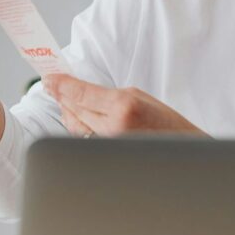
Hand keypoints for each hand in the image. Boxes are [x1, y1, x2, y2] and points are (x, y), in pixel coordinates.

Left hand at [44, 74, 206, 137]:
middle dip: (61, 96)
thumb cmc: (166, 124)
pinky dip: (77, 127)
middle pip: (73, 109)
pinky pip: (83, 139)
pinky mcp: (107, 157)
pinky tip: (77, 118)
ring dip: (67, 111)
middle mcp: (112, 128)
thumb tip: (78, 91)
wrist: (184, 152)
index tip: (50, 78)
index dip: (61, 84)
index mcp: (123, 107)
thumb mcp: (139, 97)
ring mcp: (108, 146)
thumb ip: (107, 94)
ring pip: (74, 126)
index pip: (80, 93)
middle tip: (52, 85)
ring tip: (65, 100)